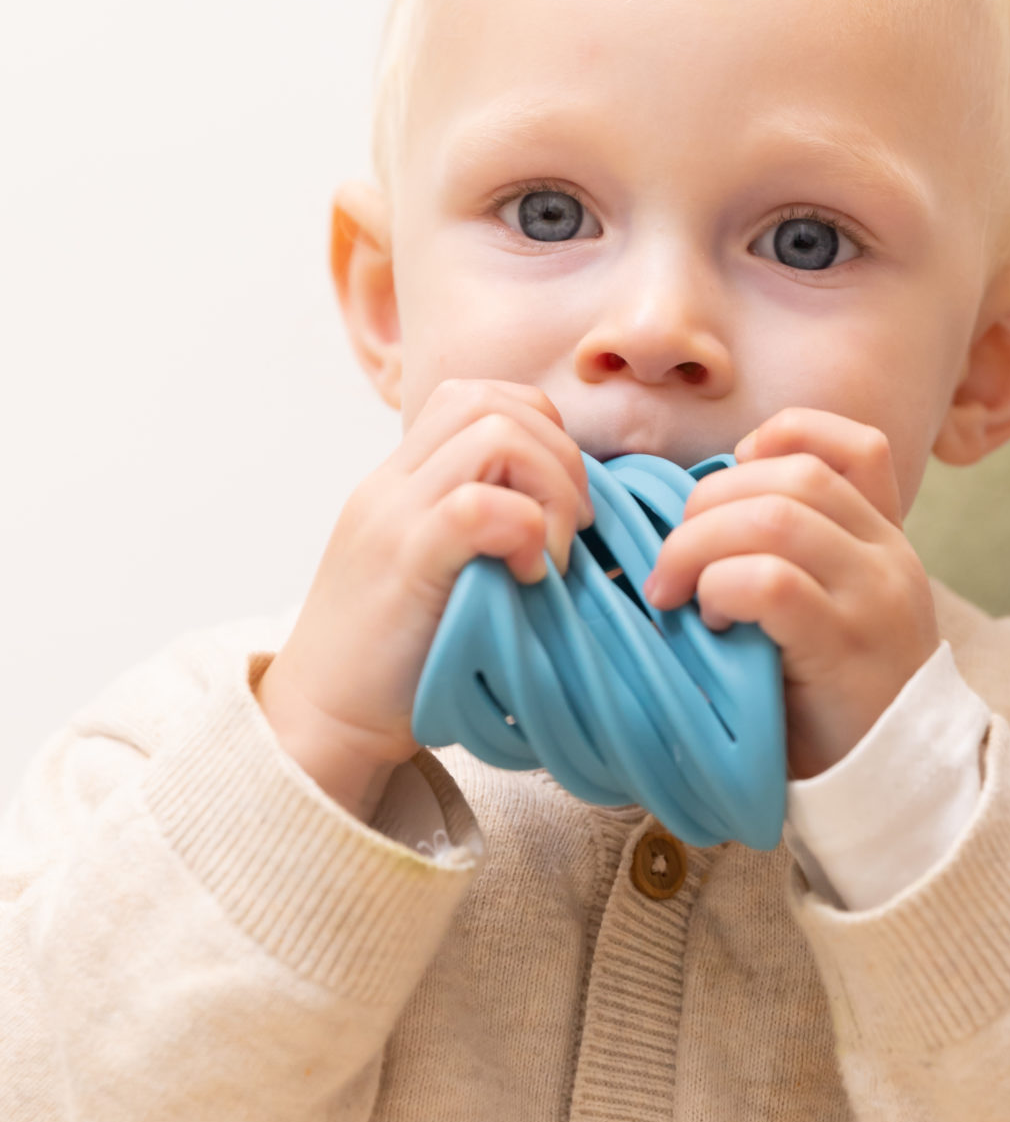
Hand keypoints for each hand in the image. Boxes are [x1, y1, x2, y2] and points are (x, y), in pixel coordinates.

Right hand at [258, 380, 590, 821]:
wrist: (320, 725)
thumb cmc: (399, 663)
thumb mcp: (439, 573)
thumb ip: (481, 530)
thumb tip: (577, 519)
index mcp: (399, 481)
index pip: (479, 396)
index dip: (541, 431)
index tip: (559, 503)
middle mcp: (390, 485)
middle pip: (493, 401)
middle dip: (560, 457)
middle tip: (569, 532)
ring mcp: (392, 518)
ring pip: (494, 433)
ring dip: (550, 490)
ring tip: (549, 556)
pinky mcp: (403, 562)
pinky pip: (478, 506)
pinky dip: (526, 532)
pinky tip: (529, 578)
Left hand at [643, 409, 939, 779]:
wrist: (895, 788)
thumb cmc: (834, 702)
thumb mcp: (829, 614)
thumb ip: (789, 559)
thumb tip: (688, 519)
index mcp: (886, 540)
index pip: (855, 445)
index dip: (782, 439)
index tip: (732, 484)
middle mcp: (889, 556)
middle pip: (793, 473)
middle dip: (708, 502)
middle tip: (670, 561)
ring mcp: (873, 598)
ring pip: (775, 516)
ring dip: (699, 544)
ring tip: (674, 592)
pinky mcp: (845, 646)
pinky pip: (771, 582)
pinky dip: (720, 587)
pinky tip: (708, 621)